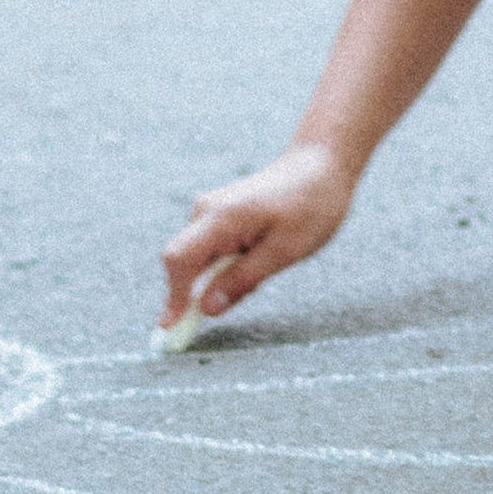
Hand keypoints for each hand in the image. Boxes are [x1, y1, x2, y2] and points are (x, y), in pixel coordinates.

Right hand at [160, 141, 354, 330]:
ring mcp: (210, 210)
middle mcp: (206, 211)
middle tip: (254, 286)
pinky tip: (261, 254)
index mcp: (221, 217)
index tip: (171, 329)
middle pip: (184, 263)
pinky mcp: (218, 215)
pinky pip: (212, 250)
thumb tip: (206, 309)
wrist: (321, 164)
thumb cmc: (310, 205)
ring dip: (222, 276)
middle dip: (205, 289)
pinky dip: (228, 264)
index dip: (173, 297)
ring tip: (267, 262)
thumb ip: (242, 280)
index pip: (179, 260)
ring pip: (200, 260)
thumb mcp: (285, 251)